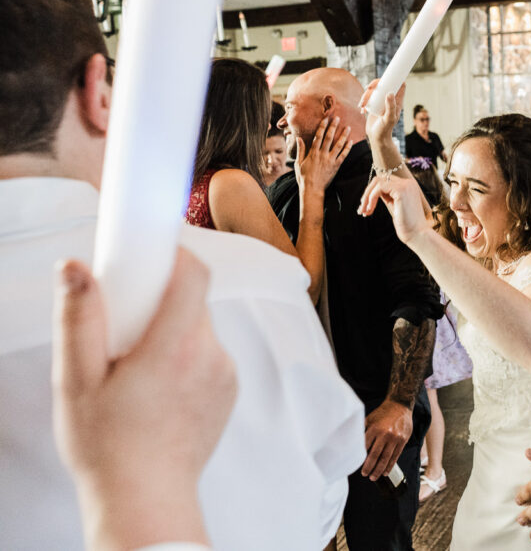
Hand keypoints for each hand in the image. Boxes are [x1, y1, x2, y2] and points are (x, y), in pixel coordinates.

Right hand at [52, 248, 236, 549]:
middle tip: (125, 326)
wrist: (145, 500)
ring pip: (200, 326)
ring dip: (172, 330)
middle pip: (193, 299)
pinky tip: (158, 388)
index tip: (149, 255)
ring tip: (137, 367)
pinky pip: (209, 353)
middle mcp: (209, 355)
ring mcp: (225, 373)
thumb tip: (75, 267)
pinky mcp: (231, 389)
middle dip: (160, 300)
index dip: (174, 254)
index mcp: (173, 347)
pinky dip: (186, 356)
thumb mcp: (75, 380)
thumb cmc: (107, 447)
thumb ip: (79, 318)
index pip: (194, 274)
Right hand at [295, 116, 351, 194]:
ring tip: (347, 127)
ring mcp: (330, 160)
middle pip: (329, 138)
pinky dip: (347, 148)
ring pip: (338, 145)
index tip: (326, 119)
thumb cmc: (304, 177)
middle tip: (337, 118)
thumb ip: (300, 150)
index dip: (322, 127)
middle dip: (333, 127)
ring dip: (343, 135)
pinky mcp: (336, 166)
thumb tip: (299, 138)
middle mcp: (322, 155)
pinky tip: (351, 142)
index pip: (318, 136)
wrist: (312, 189)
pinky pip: (343, 156)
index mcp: (313, 153)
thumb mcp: (299, 163)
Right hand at [358, 79, 406, 144]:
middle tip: (368, 88)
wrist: (377, 138)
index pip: (400, 85)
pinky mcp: (374, 105)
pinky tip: (362, 111)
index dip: (395, 78)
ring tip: (362, 106)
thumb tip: (389, 92)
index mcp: (397, 101)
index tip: (386, 78)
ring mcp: (382, 102)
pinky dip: (363, 102)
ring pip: (375, 91)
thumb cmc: (385, 130)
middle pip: (384, 84)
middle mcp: (390, 100)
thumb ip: (390, 106)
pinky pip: (368, 98)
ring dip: (366, 95)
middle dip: (375, 84)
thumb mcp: (388, 119)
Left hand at [358, 174, 431, 242]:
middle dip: (367, 193)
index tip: (366, 207)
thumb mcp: (395, 206)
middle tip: (361, 209)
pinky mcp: (401, 190)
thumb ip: (387, 196)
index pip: (385, 181)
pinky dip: (371, 198)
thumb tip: (373, 192)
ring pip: (377, 182)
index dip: (372, 192)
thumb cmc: (407, 225)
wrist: (417, 234)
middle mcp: (408, 183)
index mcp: (408, 186)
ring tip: (363, 211)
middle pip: (380, 179)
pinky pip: (379, 188)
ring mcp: (405, 185)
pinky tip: (370, 209)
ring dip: (367, 196)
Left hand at [361, 399, 412, 480]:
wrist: (400, 405)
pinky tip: (385, 472)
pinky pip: (396, 456)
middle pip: (375, 455)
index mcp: (375, 428)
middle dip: (369, 467)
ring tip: (373, 477)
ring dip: (379, 470)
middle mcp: (385, 434)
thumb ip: (362, 431)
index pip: (366, 447)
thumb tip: (353, 444)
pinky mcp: (403, 441)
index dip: (361, 458)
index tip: (357, 465)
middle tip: (365, 474)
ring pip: (386, 458)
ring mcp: (395, 438)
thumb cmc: (382, 413)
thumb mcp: (369, 418)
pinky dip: (390, 465)